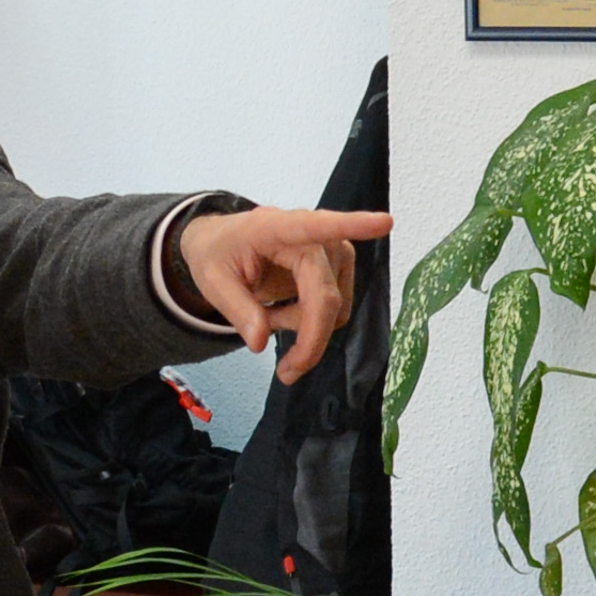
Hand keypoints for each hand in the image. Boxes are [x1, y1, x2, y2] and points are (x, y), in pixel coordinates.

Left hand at [177, 205, 394, 382]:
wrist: (221, 245)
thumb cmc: (218, 254)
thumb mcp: (211, 280)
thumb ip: (235, 309)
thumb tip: (260, 341)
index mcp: (276, 228)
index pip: (316, 226)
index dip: (352, 225)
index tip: (385, 222)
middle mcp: (313, 236)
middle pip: (325, 297)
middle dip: (309, 340)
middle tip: (286, 373)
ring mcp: (332, 251)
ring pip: (333, 308)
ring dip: (303, 327)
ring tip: (267, 315)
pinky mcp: (339, 267)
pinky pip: (335, 309)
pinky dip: (311, 323)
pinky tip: (283, 312)